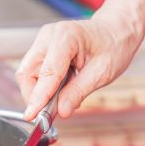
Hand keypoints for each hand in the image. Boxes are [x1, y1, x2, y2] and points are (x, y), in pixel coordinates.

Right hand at [16, 0, 144, 119]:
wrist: (116, 30)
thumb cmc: (113, 45)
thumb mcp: (102, 72)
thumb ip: (79, 91)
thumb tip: (62, 111)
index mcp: (66, 37)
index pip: (46, 73)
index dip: (38, 97)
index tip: (32, 116)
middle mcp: (49, 36)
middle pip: (27, 73)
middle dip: (35, 96)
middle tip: (51, 114)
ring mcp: (44, 41)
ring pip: (28, 75)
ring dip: (40, 92)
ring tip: (64, 97)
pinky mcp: (43, 49)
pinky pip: (34, 73)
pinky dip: (44, 86)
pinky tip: (62, 88)